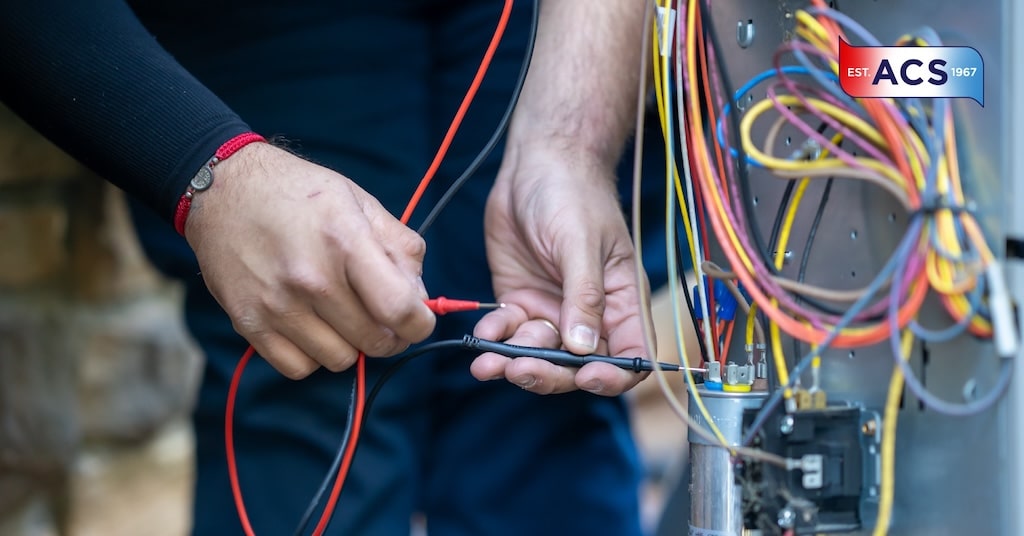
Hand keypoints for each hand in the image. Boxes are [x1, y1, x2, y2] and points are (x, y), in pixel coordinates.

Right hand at [184, 143, 435, 378]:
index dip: (419, 324)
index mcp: (345, 241)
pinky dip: (311, 354)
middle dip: (388, 334)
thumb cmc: (298, 193)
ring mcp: (277, 305)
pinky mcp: (248, 324)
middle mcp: (311, 279)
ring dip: (348, 343)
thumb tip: (421, 298)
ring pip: (339, 359)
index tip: (418, 320)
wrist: (221, 189)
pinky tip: (310, 324)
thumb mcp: (358, 201)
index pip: (399, 309)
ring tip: (339, 313)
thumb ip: (400, 247)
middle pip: (374, 341)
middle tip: (379, 315)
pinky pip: (299, 367)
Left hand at [471, 145, 650, 395]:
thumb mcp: (580, 242)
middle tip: (519, 370)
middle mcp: (588, 313)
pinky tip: (482, 334)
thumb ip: (583, 295)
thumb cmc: (572, 193)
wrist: (536, 163)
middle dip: (549, 374)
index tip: (586, 377)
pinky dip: (494, 338)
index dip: (613, 376)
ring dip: (513, 361)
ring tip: (486, 363)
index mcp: (621, 301)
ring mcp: (552, 309)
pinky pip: (507, 332)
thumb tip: (584, 348)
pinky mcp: (519, 300)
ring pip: (538, 354)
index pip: (630, 355)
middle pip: (576, 366)